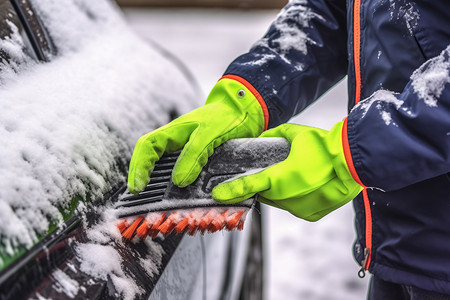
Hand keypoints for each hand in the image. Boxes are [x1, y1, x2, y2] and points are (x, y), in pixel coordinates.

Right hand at [127, 77, 265, 193]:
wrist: (244, 111)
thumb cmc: (225, 117)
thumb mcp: (209, 135)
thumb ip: (193, 156)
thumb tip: (179, 181)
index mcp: (172, 132)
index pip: (146, 147)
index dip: (138, 167)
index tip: (137, 186)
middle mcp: (175, 142)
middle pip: (149, 158)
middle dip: (141, 176)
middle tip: (139, 196)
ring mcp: (184, 150)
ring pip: (163, 166)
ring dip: (157, 181)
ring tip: (153, 199)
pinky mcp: (197, 159)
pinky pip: (180, 171)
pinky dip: (175, 184)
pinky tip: (178, 196)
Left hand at [212, 122, 362, 220]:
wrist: (355, 163)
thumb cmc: (325, 146)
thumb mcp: (297, 134)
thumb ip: (275, 135)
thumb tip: (264, 137)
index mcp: (280, 178)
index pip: (249, 185)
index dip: (231, 190)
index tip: (217, 195)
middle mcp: (286, 198)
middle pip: (264, 195)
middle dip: (264, 186)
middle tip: (270, 174)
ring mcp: (299, 209)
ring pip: (279, 203)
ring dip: (279, 193)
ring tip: (293, 177)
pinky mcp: (310, 215)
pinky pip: (294, 208)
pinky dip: (294, 199)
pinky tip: (303, 186)